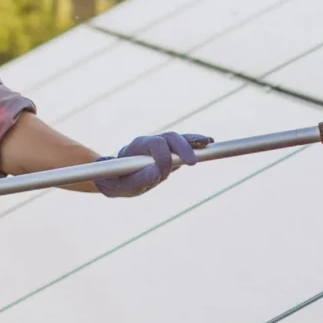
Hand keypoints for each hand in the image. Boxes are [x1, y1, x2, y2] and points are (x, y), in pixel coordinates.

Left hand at [96, 132, 210, 197]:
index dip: (163, 157)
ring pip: (178, 139)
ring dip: (193, 141)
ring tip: (208, 144)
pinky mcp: (168, 154)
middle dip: (183, 147)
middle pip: (170, 138)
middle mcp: (150, 142)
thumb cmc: (116, 180)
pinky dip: (195, 145)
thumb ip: (138, 179)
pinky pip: (183, 147)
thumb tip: (157, 172)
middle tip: (193, 162)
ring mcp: (160, 147)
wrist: (113, 176)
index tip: (163, 174)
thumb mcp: (123, 185)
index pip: (156, 144)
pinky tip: (208, 145)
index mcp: (137, 146)